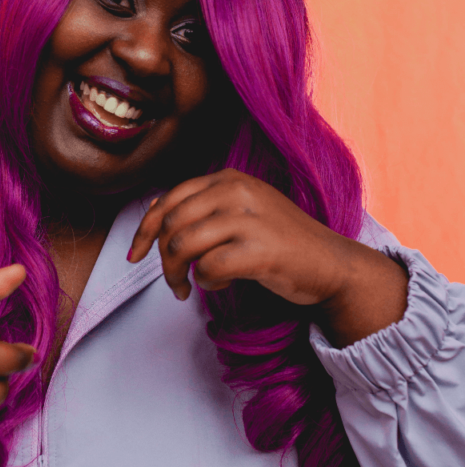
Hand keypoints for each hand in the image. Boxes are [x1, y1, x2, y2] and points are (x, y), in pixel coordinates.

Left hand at [128, 170, 407, 344]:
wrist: (331, 263)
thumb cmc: (278, 241)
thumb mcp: (238, 213)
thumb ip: (200, 211)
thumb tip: (151, 219)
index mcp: (227, 179)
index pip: (168, 200)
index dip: (143, 230)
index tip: (134, 255)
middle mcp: (235, 190)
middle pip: (171, 225)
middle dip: (160, 259)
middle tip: (173, 283)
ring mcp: (249, 218)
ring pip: (182, 245)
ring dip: (177, 274)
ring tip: (188, 288)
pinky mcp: (261, 249)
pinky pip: (209, 267)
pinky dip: (207, 282)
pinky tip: (223, 283)